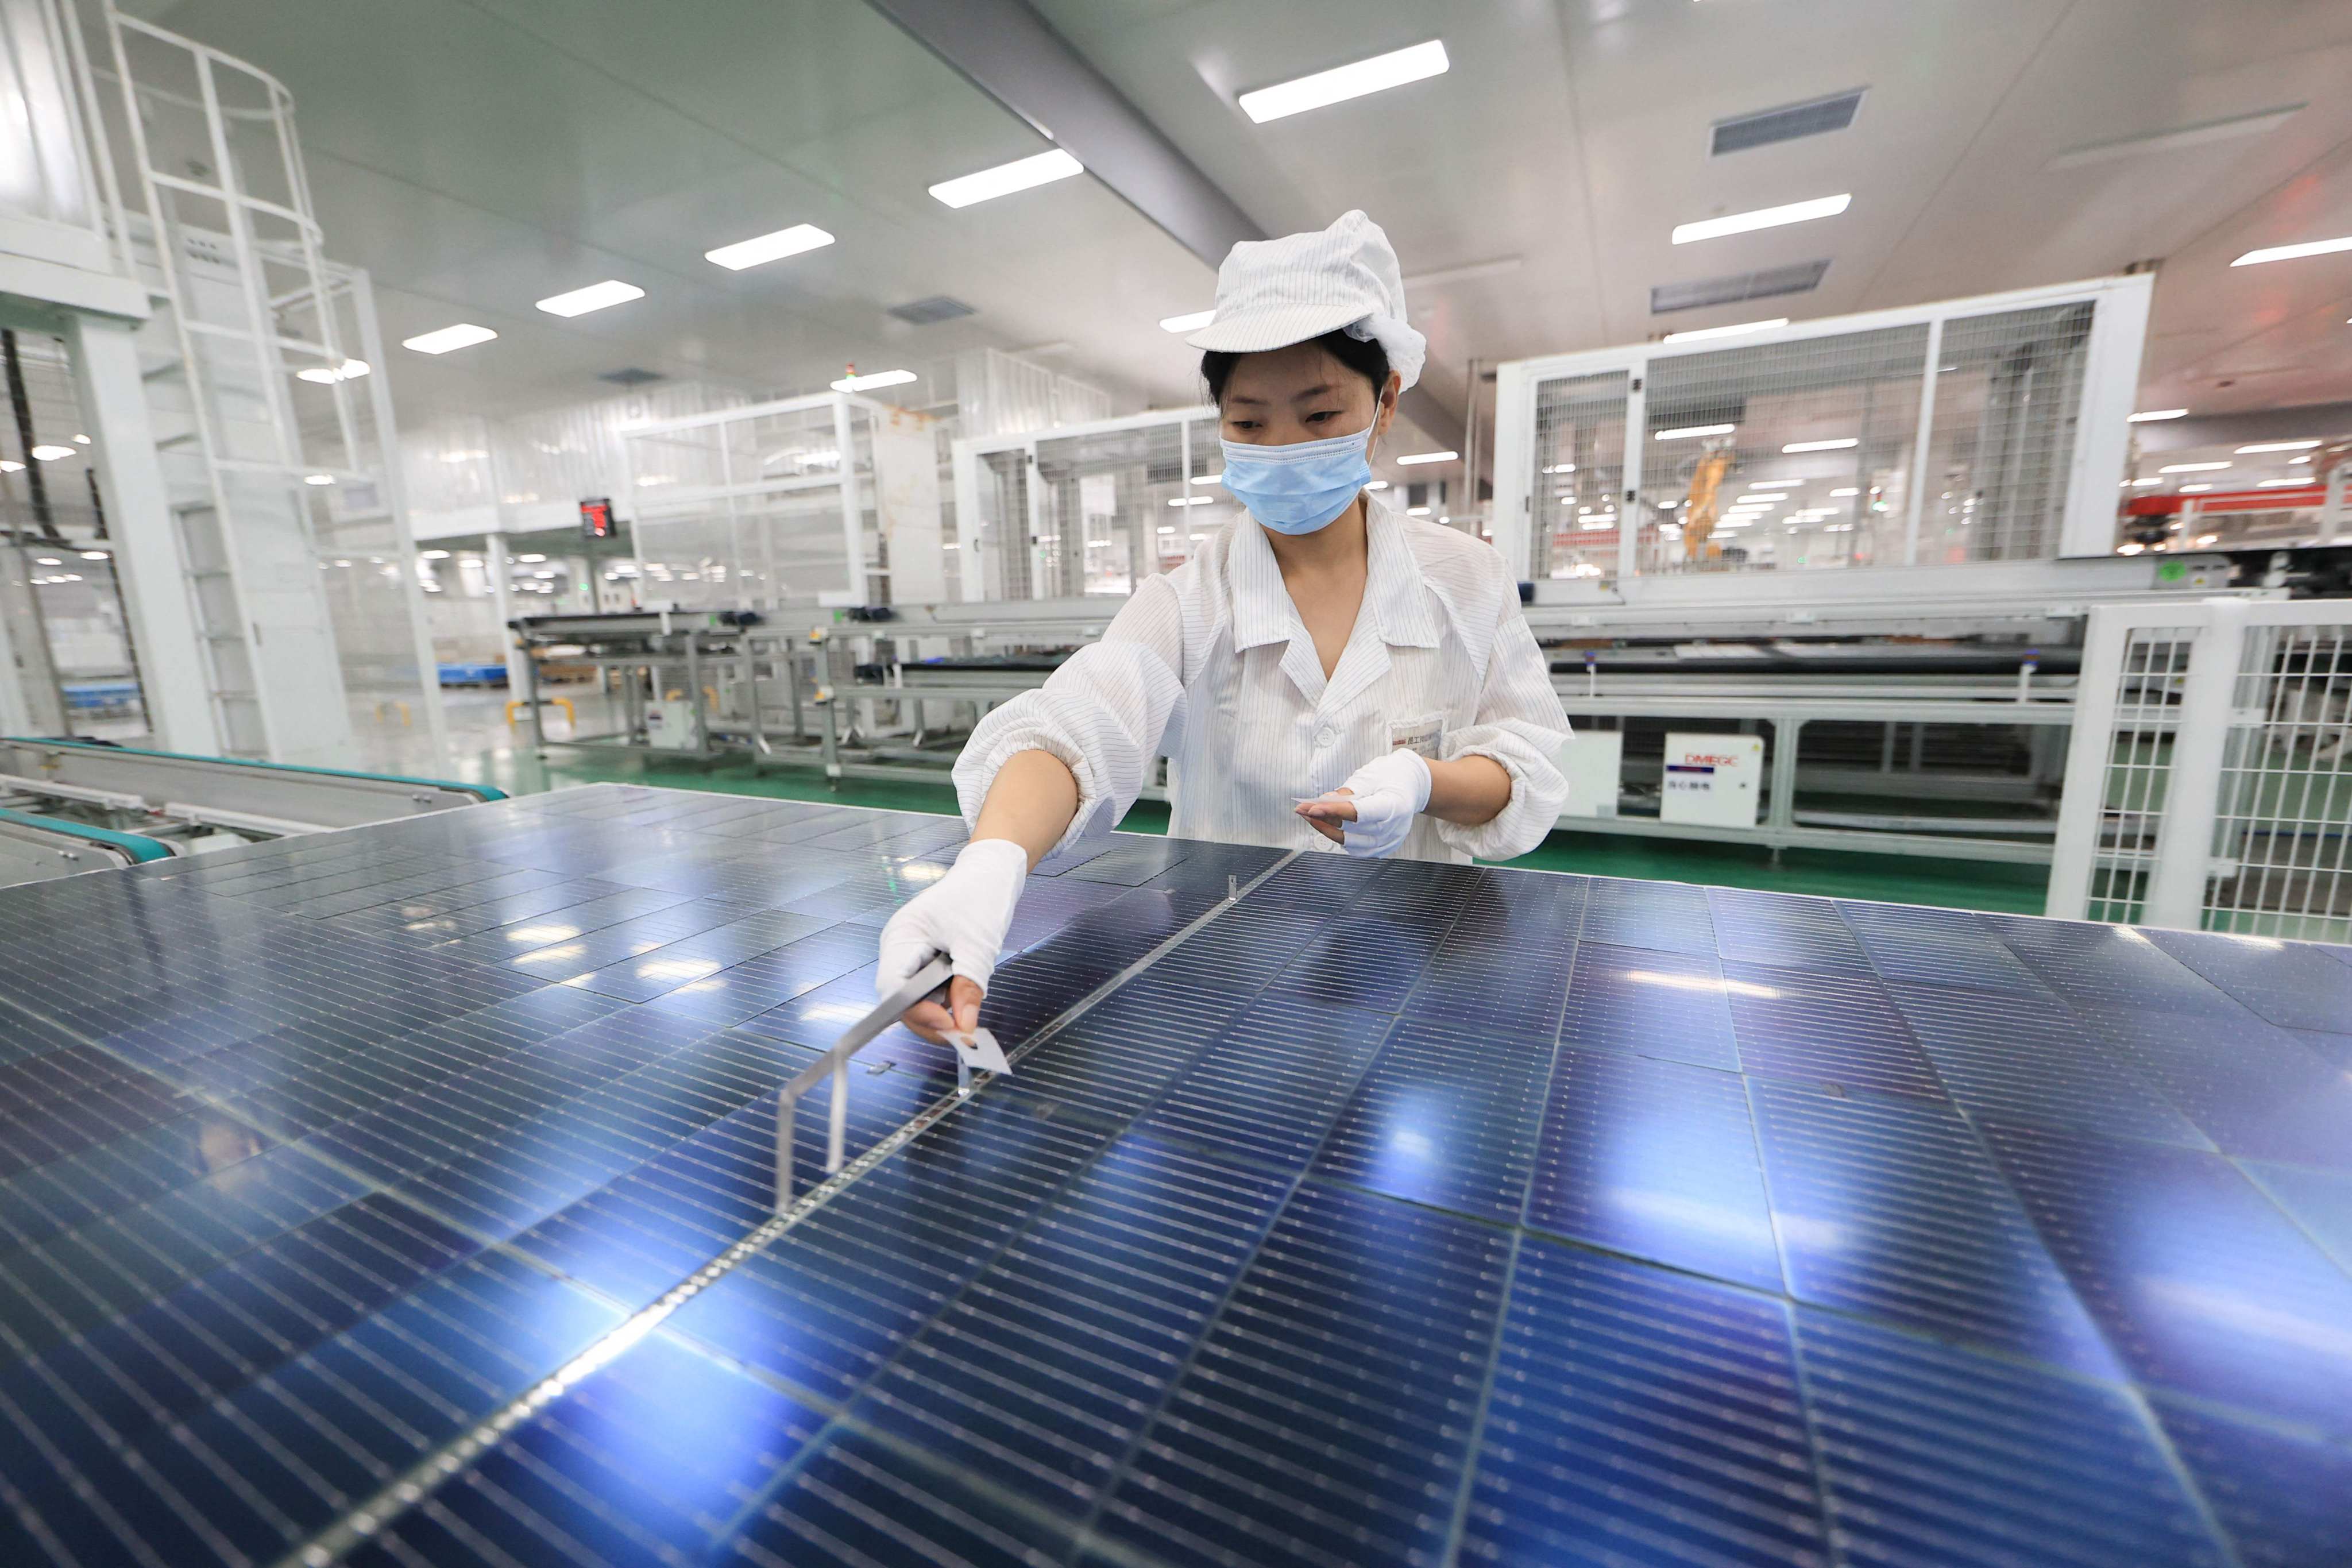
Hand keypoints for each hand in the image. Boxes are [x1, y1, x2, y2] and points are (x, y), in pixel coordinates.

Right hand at [875, 838, 1027, 1043]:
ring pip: (915, 997)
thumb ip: (969, 986)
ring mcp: (910, 953)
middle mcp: (899, 947)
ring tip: (967, 1010)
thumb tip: (965, 1026)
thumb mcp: (978, 945)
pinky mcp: (924, 957)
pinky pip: (927, 987)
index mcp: (901, 938)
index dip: (917, 1013)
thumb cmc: (980, 895)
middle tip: (962, 1031)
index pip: (893, 988)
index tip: (949, 1025)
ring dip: (939, 1009)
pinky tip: (963, 995)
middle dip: (930, 1018)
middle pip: (901, 999)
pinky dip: (945, 997)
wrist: (991, 871)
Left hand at [1295, 748, 1430, 857]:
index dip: (1333, 811)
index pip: (1359, 812)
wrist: (1413, 785)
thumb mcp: (1369, 775)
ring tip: (1311, 816)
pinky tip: (1329, 825)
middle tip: (1301, 809)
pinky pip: (1356, 848)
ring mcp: (1390, 841)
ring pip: (1350, 843)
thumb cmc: (1390, 776)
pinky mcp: (1384, 848)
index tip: (1311, 808)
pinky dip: (1341, 837)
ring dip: (1327, 830)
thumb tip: (1322, 804)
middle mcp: (1394, 828)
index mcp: (1395, 805)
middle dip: (1323, 820)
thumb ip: (1346, 792)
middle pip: (1351, 830)